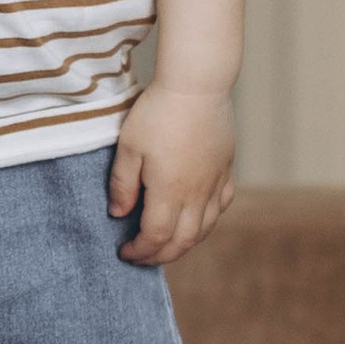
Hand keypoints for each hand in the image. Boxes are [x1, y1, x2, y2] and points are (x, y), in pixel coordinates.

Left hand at [108, 83, 234, 265]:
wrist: (197, 85)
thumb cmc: (158, 112)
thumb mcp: (128, 147)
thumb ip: (122, 184)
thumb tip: (118, 214)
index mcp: (170, 191)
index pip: (156, 237)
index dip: (140, 251)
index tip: (125, 253)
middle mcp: (196, 193)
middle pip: (183, 241)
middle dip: (161, 256)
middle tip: (143, 257)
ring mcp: (214, 182)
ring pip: (205, 227)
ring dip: (185, 243)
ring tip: (167, 244)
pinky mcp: (226, 168)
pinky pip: (221, 205)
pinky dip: (208, 220)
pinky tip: (198, 218)